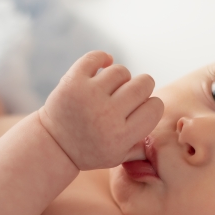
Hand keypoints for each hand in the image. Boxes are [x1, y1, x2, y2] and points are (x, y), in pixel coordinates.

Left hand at [39, 51, 163, 169]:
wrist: (53, 144)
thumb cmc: (91, 150)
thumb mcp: (117, 157)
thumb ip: (141, 146)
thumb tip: (161, 135)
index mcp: (121, 136)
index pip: (155, 107)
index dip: (151, 105)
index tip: (141, 108)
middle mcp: (106, 116)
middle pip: (143, 84)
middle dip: (141, 88)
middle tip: (128, 96)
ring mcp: (88, 96)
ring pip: (121, 71)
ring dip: (119, 78)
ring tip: (110, 89)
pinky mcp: (72, 82)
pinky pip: (96, 57)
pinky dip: (102, 58)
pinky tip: (103, 66)